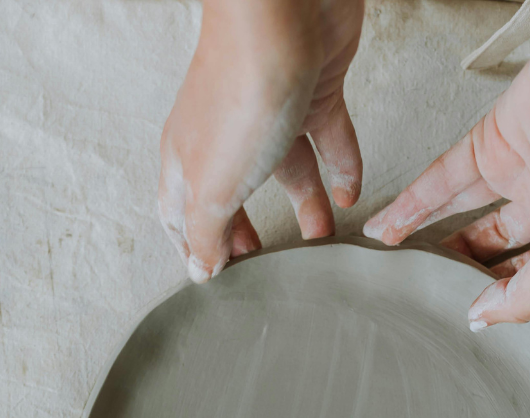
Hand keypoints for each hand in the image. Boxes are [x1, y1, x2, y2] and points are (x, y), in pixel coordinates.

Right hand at [159, 0, 364, 282]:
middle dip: (248, 233)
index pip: (179, 214)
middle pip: (234, 196)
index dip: (192, 248)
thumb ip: (206, 233)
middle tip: (264, 267)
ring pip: (287, 172)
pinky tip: (350, 194)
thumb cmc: (239, 92)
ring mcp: (270, 113)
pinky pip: (328, 140)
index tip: (211, 278)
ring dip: (305, 207)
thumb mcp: (213, 187)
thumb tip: (201, 271)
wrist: (285, 10)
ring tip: (320, 244)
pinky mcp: (314, 92)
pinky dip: (341, 167)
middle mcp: (225, 138)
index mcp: (189, 160)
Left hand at [365, 3, 529, 327]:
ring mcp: (517, 165)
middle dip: (450, 260)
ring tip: (384, 256)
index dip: (489, 291)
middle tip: (413, 282)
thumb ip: (521, 299)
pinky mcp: (491, 134)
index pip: (521, 272)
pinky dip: (413, 201)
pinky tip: (385, 226)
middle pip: (485, 239)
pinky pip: (442, 176)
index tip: (454, 311)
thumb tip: (478, 320)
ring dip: (419, 229)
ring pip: (457, 207)